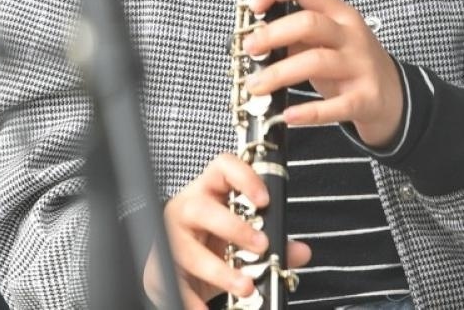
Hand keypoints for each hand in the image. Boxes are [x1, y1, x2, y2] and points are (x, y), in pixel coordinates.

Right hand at [144, 153, 311, 309]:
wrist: (179, 274)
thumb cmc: (211, 247)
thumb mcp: (242, 243)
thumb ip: (275, 244)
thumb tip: (301, 251)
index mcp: (208, 194)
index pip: (222, 168)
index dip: (243, 178)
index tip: (264, 200)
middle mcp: (186, 210)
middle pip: (200, 207)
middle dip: (233, 227)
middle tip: (260, 245)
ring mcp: (170, 239)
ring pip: (187, 249)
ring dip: (219, 270)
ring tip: (245, 286)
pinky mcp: (162, 268)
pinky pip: (175, 282)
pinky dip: (192, 299)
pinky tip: (206, 309)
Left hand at [246, 0, 404, 148]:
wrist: (396, 98)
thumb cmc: (350, 65)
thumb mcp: (327, 41)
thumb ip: (297, 35)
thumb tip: (257, 37)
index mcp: (339, 14)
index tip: (254, 5)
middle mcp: (351, 35)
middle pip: (309, 23)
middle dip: (272, 35)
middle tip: (249, 50)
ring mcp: (360, 66)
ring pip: (316, 61)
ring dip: (279, 74)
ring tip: (256, 86)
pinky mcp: (365, 99)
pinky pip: (336, 106)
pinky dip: (309, 112)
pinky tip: (289, 115)